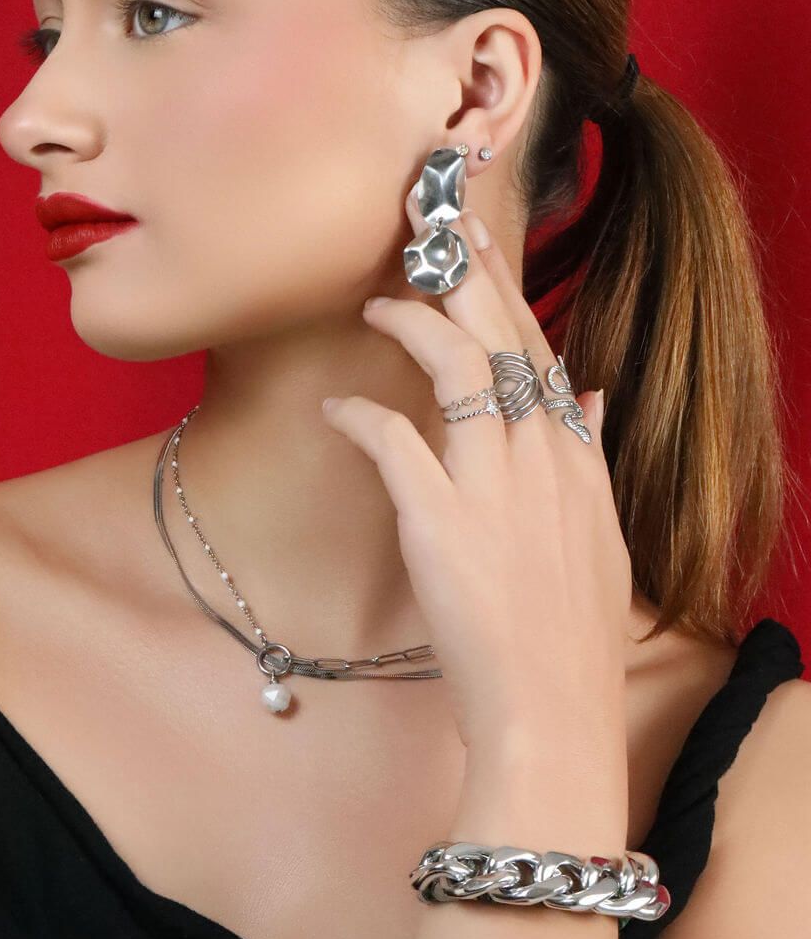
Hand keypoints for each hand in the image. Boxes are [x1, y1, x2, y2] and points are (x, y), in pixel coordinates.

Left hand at [321, 185, 633, 756]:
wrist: (551, 712)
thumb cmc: (569, 637)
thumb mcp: (601, 540)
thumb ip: (590, 459)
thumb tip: (588, 394)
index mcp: (577, 462)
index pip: (541, 351)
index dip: (506, 294)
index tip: (478, 249)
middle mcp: (543, 459)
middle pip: (503, 337)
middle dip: (464, 272)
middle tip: (426, 226)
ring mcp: (494, 487)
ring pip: (457, 366)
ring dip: (412, 323)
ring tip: (374, 305)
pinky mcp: (441, 522)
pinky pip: (396, 440)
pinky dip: (363, 414)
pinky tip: (336, 407)